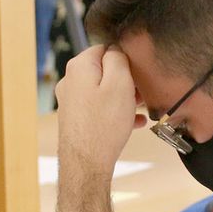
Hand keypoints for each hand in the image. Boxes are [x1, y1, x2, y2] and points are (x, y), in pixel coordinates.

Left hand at [55, 44, 142, 183]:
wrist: (86, 163)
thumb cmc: (104, 124)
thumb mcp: (120, 82)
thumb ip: (118, 58)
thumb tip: (116, 48)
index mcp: (79, 67)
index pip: (105, 48)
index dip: (125, 59)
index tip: (138, 73)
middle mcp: (70, 81)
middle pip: (103, 71)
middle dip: (125, 80)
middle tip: (142, 93)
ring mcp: (71, 101)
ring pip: (102, 91)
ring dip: (123, 98)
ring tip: (141, 109)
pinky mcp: (75, 118)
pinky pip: (99, 108)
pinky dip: (115, 112)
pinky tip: (134, 122)